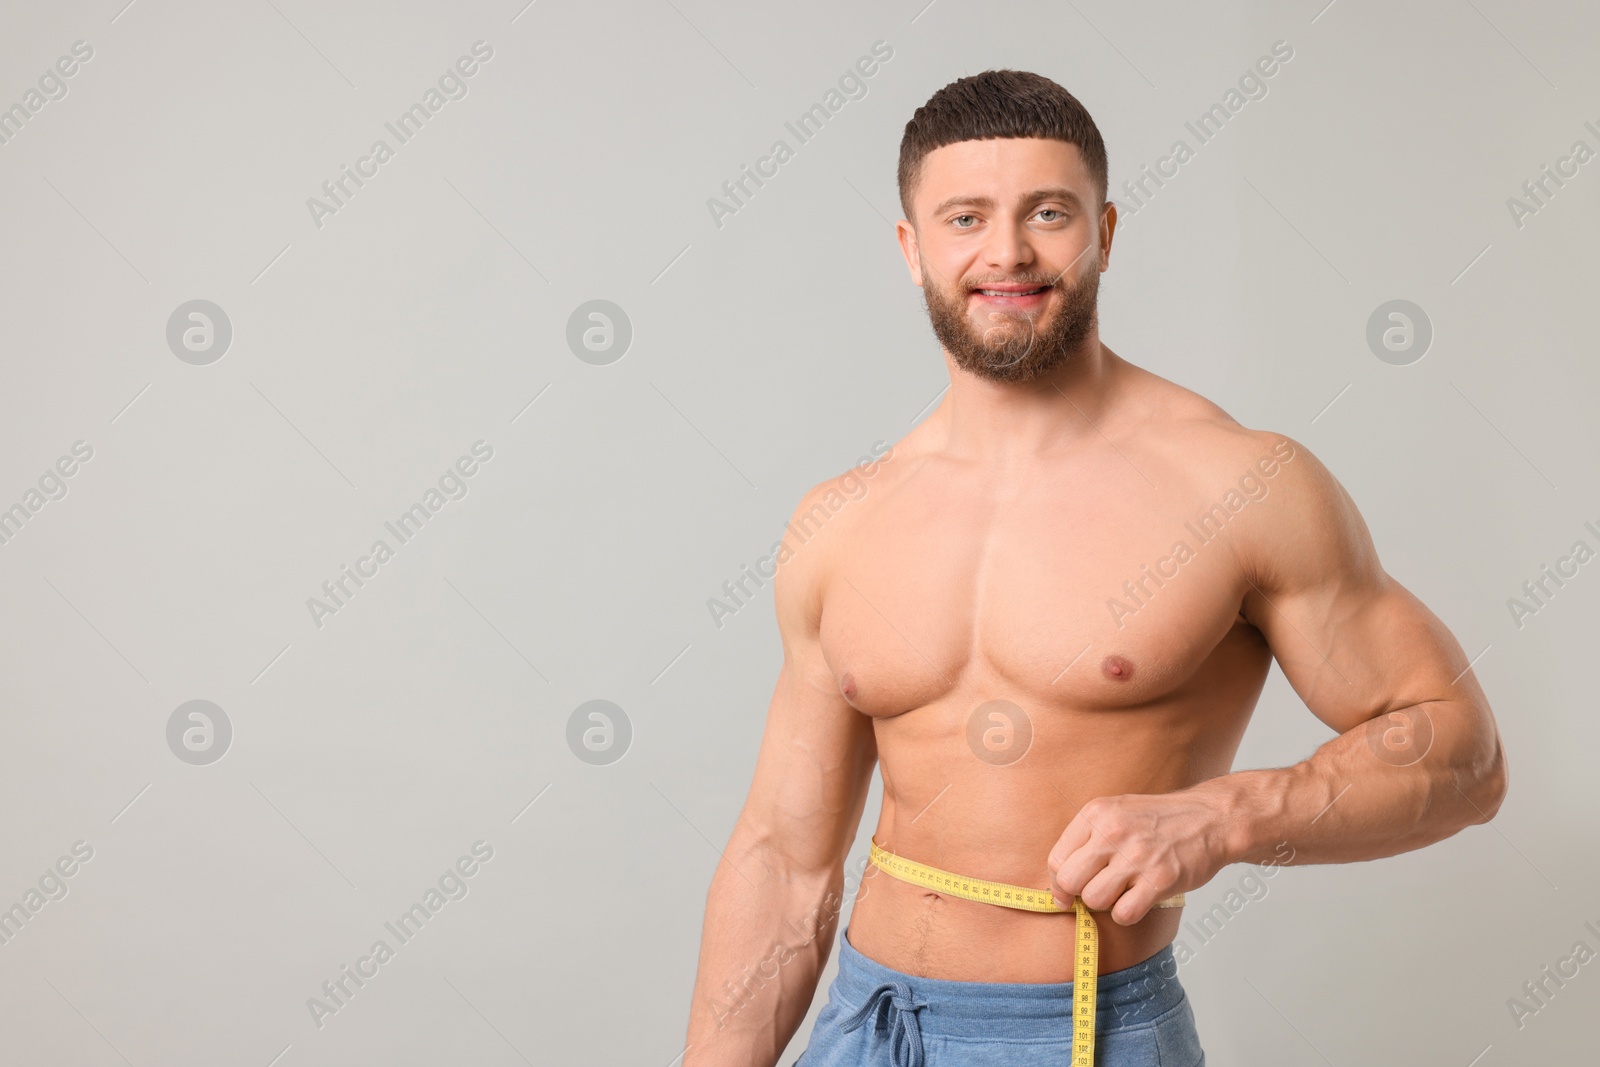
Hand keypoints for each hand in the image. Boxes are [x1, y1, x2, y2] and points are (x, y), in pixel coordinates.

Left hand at [1046, 789, 1232, 925]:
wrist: (1211, 818)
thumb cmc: (1161, 819)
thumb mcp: (1117, 810)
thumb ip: (1087, 838)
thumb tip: (1060, 880)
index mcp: (1096, 813)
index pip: (1056, 859)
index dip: (1057, 884)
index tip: (1064, 894)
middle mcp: (1112, 832)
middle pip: (1069, 881)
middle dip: (1077, 896)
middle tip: (1093, 894)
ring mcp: (1137, 856)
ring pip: (1094, 899)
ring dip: (1105, 904)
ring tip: (1121, 892)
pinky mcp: (1160, 879)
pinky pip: (1124, 913)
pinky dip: (1127, 914)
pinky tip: (1138, 900)